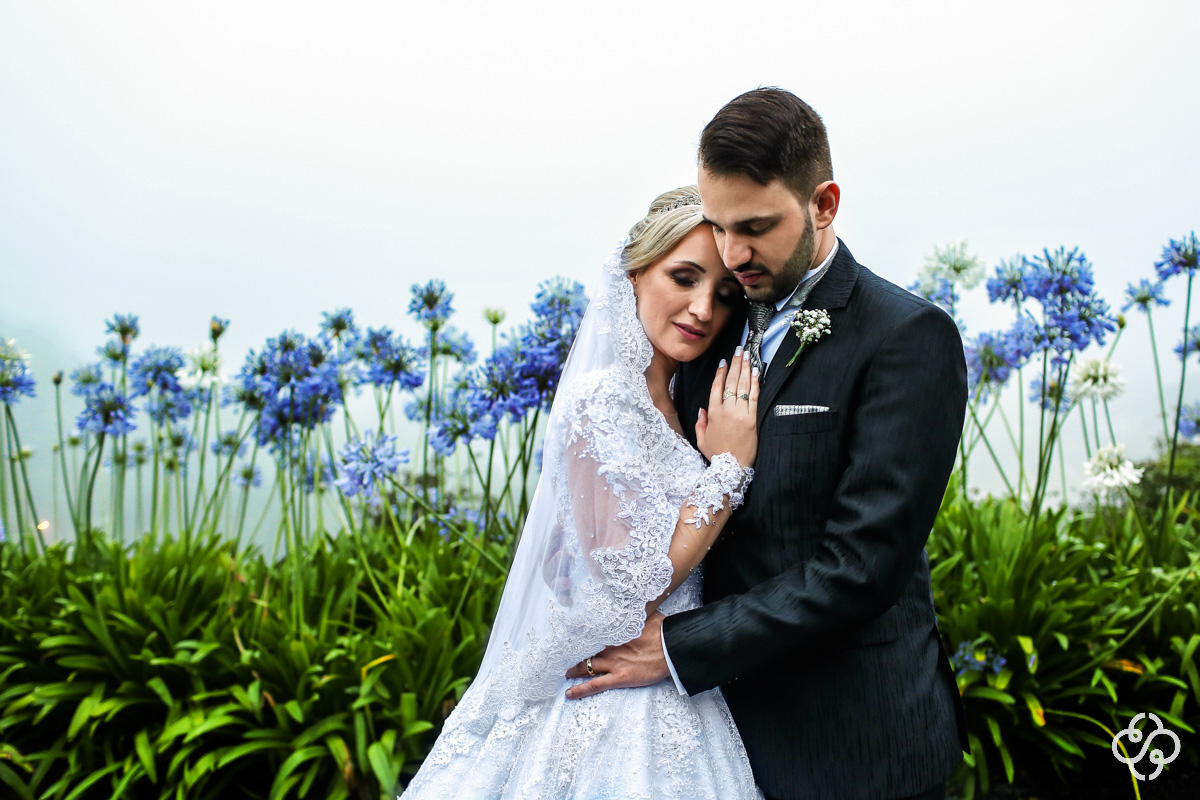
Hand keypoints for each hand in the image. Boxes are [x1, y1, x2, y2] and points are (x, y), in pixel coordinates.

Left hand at [563, 611, 670, 699]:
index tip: (573, 634)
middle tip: (564, 655)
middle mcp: (609, 646)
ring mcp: (613, 663)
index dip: (581, 634)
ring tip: (565, 672)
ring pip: (586, 666)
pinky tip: (569, 693)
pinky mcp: (619, 677)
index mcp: (615, 631)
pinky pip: (594, 685)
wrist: (672, 647)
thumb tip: (632, 603)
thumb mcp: (646, 615)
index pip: (592, 631)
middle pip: (585, 649)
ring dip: (573, 670)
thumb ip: (634, 613)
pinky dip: (580, 689)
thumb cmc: (663, 630)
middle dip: (574, 653)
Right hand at [695, 346, 758, 468]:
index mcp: (712, 413)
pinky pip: (754, 397)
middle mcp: (725, 410)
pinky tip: (756, 371)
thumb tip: (702, 409)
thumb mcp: (701, 439)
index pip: (716, 387)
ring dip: (745, 368)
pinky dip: (755, 383)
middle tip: (738, 350)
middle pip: (731, 382)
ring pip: (742, 386)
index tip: (724, 361)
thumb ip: (700, 422)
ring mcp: (739, 414)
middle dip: (735, 364)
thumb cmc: (716, 454)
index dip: (721, 373)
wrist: (731, 468)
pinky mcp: (752, 419)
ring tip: (747, 355)